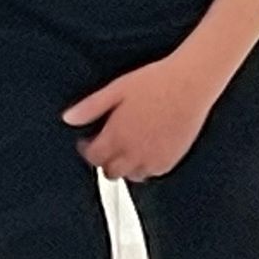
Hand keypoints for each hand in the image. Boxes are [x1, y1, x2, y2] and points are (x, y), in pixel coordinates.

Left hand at [62, 55, 220, 181]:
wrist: (190, 84)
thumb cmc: (154, 82)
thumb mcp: (116, 89)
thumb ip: (90, 107)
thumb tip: (68, 119)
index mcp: (117, 136)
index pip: (93, 158)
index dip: (87, 150)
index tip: (87, 140)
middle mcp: (134, 153)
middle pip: (110, 172)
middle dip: (105, 160)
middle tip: (107, 144)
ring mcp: (154, 160)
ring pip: (131, 176)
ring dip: (126, 165)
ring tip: (128, 146)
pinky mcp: (171, 160)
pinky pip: (153, 173)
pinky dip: (146, 166)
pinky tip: (147, 148)